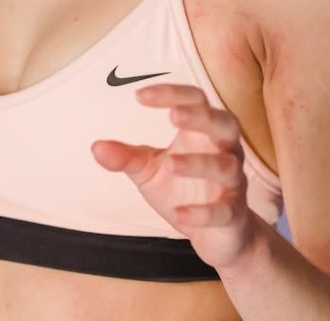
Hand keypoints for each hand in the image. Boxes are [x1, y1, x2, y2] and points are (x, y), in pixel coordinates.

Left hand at [90, 83, 258, 269]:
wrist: (217, 234)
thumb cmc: (184, 190)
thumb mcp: (150, 172)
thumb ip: (127, 158)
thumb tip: (96, 147)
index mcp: (203, 134)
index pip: (195, 102)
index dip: (172, 94)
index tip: (140, 96)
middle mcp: (224, 152)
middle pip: (225, 124)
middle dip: (202, 117)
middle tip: (174, 116)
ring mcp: (233, 183)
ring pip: (226, 166)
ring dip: (199, 163)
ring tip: (170, 164)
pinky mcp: (233, 214)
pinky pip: (225, 210)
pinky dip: (203, 212)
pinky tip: (180, 213)